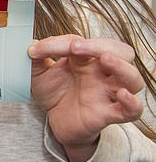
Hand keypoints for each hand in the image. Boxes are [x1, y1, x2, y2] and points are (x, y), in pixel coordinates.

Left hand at [28, 34, 144, 160]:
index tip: (37, 50)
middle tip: (76, 47)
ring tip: (105, 60)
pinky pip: (132, 110)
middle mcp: (101, 73)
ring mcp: (108, 93)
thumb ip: (35, 57)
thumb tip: (30, 44)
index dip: (60, 43)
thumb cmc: (54, 93)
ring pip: (133, 78)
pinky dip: (133, 103)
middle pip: (120, 52)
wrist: (55, 121)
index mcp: (86, 58)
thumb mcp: (38, 73)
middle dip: (101, 45)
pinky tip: (122, 95)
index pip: (82, 42)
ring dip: (122, 67)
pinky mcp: (109, 114)